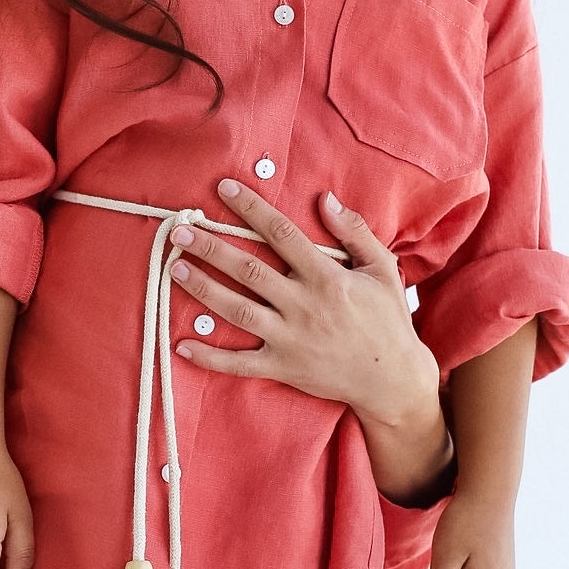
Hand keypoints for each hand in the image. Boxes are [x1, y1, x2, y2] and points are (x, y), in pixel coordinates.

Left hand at [172, 182, 435, 425]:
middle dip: (212, 248)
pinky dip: (210, 357)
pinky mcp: (282, 367)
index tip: (224, 189)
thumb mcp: (382, 269)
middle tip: (180, 231)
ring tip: (176, 268)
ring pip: (237, 311)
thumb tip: (325, 198)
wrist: (391, 379)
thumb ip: (355, 232)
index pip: (282, 234)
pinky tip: (181, 346)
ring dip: (204, 289)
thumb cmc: (388, 320)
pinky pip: (239, 363)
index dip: (251, 209)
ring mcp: (290, 339)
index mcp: (327, 277)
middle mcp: (303, 305)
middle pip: (249, 271)